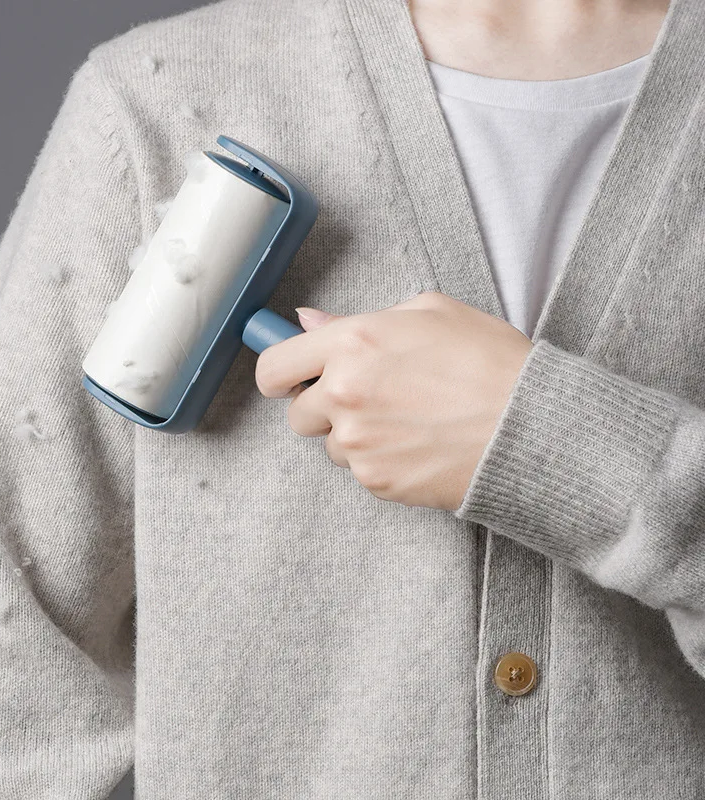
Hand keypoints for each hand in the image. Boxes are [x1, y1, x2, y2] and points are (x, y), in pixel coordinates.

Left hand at [254, 291, 533, 510]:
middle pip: (297, 414)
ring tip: (405, 422)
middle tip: (367, 399)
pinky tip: (417, 445)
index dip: (278, 374)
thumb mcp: (430, 314)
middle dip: (323, 407)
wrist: (531, 428)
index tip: (286, 379)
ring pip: (330, 445)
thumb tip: (310, 321)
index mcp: (353, 343)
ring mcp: (357, 442)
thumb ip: (359, 319)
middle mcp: (344, 393)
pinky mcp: (375, 480)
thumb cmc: (490, 363)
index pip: (275, 366)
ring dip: (354, 436)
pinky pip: (359, 471)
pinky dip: (379, 461)